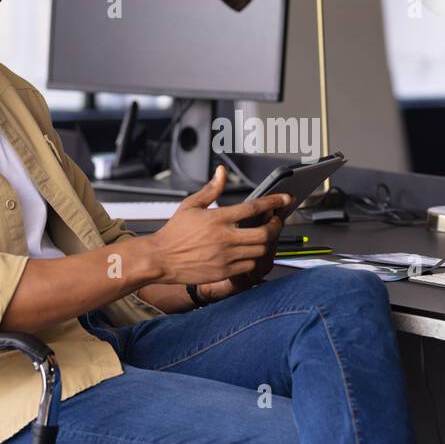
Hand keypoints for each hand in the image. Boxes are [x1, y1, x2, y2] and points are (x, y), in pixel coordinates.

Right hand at [146, 166, 291, 286]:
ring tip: (264, 236)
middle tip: (276, 221)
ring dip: (266, 242)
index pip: (254, 207)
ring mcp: (226, 256)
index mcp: (218, 218)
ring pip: (260, 250)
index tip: (285, 198)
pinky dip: (254, 258)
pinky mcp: (224, 271)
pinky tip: (250, 252)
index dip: (274, 201)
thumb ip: (210, 189)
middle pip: (265, 232)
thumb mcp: (190, 205)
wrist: (160, 259)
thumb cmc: (174, 232)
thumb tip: (221, 172)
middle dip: (276, 225)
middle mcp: (224, 238)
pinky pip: (250, 265)